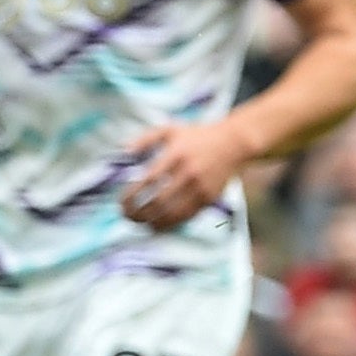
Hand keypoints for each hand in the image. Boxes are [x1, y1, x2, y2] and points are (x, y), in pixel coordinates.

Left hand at [120, 120, 253, 230]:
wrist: (234, 143)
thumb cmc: (197, 137)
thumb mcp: (170, 130)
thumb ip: (144, 140)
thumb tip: (122, 154)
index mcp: (176, 155)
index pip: (148, 180)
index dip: (132, 195)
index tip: (121, 202)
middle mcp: (189, 172)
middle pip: (158, 201)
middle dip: (138, 213)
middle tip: (126, 215)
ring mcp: (201, 187)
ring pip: (172, 214)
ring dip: (152, 223)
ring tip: (139, 223)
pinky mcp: (210, 198)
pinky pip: (186, 217)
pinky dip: (169, 224)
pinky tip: (157, 225)